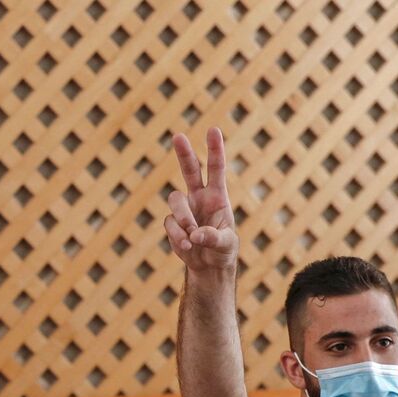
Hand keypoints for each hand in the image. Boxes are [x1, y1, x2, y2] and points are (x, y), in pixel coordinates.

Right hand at [165, 128, 238, 273]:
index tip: (213, 130)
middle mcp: (199, 198)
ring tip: (192, 237)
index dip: (214, 150)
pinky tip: (188, 247)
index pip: (216, 169)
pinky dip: (178, 236)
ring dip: (183, 217)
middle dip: (184, 153)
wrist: (209, 266)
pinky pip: (170, 224)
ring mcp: (184, 209)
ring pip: (175, 200)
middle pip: (189, 170)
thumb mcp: (227, 244)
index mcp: (217, 196)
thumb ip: (214, 237)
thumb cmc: (223, 250)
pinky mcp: (172, 224)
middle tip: (178, 136)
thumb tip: (194, 234)